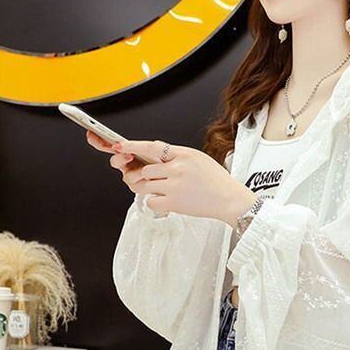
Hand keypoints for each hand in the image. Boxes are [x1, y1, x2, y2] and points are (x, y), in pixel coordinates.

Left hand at [110, 139, 257, 226]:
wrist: (230, 200)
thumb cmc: (217, 181)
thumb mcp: (199, 159)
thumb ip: (177, 155)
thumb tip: (157, 149)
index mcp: (184, 154)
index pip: (152, 147)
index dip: (133, 146)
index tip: (119, 146)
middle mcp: (177, 168)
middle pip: (146, 170)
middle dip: (146, 177)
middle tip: (155, 181)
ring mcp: (174, 185)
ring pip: (145, 185)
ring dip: (148, 189)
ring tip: (162, 191)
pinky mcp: (174, 202)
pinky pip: (151, 201)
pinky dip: (155, 203)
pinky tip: (167, 202)